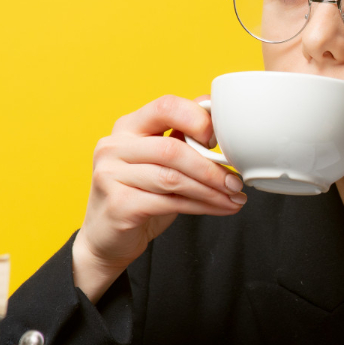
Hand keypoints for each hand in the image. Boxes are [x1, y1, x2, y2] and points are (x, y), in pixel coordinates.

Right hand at [72, 95, 245, 302]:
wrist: (107, 238)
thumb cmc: (140, 194)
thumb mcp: (159, 161)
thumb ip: (181, 138)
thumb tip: (218, 117)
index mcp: (128, 127)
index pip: (166, 107)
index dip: (198, 119)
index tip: (220, 141)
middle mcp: (114, 146)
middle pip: (172, 149)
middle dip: (211, 167)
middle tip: (236, 181)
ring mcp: (111, 175)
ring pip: (173, 178)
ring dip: (210, 190)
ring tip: (234, 197)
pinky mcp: (119, 205)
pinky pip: (168, 203)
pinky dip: (200, 206)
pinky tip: (219, 208)